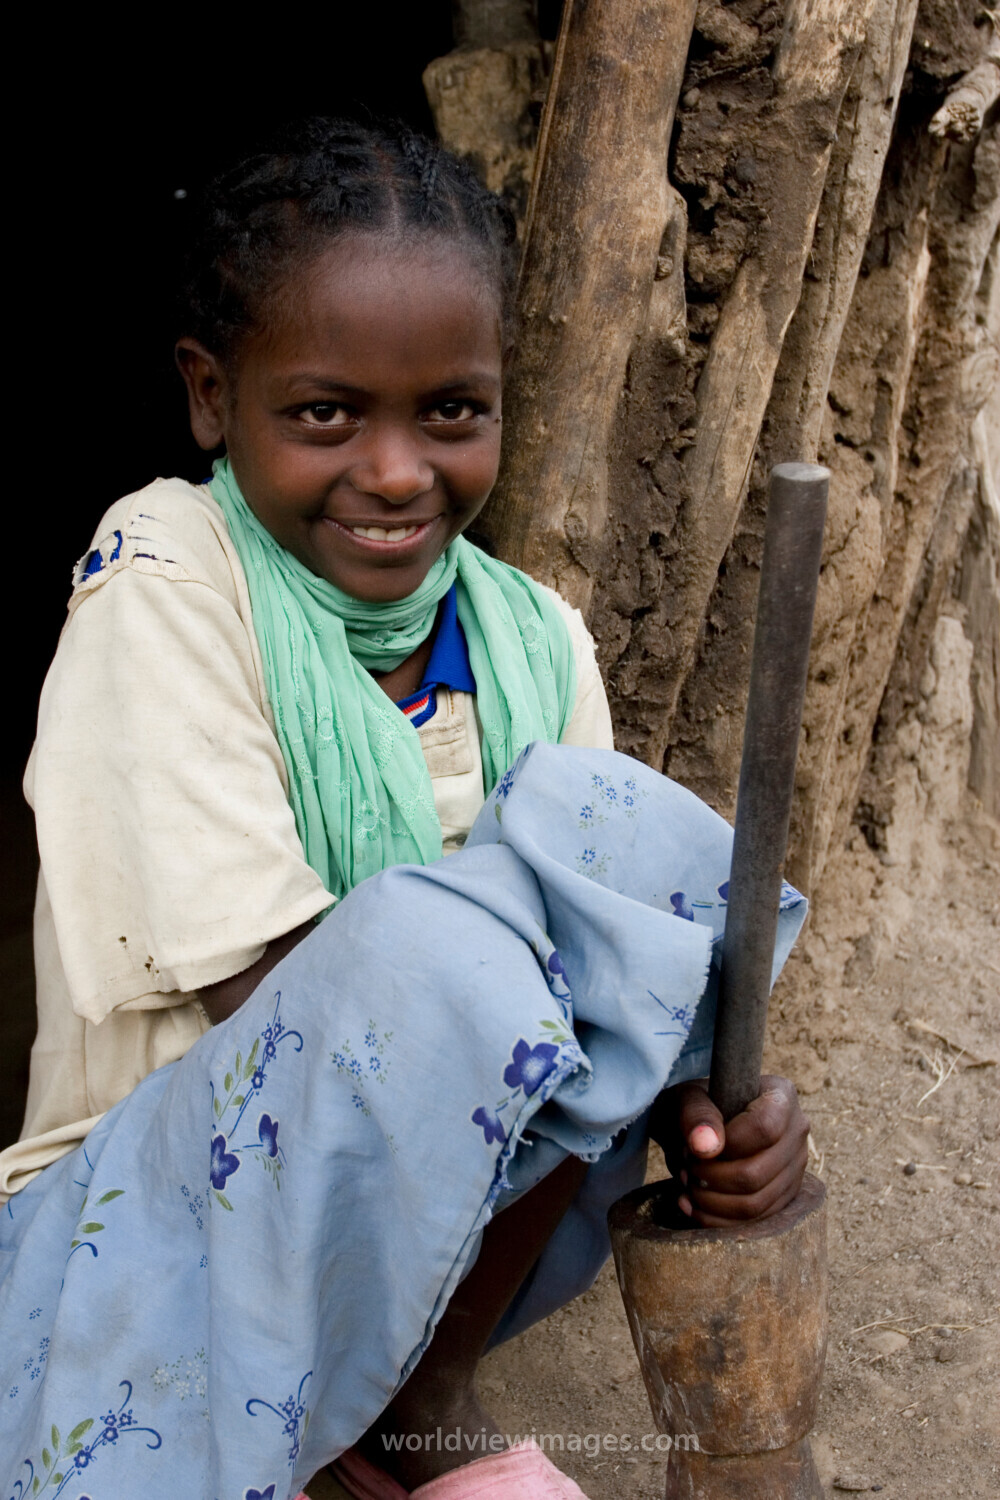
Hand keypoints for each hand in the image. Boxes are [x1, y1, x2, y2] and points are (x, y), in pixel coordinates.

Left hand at [650, 1074, 809, 1226]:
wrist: (702, 1127)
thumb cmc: (696, 1108)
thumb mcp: (687, 1099)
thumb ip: (696, 1115)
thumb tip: (706, 1147)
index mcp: (782, 1096)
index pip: (763, 1128)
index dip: (726, 1145)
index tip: (697, 1146)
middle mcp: (797, 1131)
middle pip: (757, 1173)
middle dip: (711, 1178)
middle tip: (686, 1169)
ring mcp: (796, 1166)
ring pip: (756, 1203)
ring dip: (711, 1201)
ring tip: (688, 1185)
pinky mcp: (786, 1195)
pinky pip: (754, 1220)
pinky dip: (717, 1219)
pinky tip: (692, 1204)